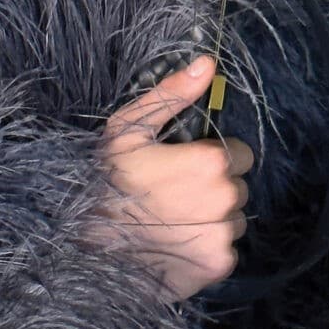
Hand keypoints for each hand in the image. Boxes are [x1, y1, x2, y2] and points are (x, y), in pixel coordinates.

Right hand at [86, 56, 253, 302]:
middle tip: (176, 193)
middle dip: (214, 188)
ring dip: (213, 219)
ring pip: (233, 220)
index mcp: (211, 162)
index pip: (241, 154)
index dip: (214, 158)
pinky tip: (176, 243)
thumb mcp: (129, 130)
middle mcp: (226, 199)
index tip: (187, 166)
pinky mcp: (218, 265)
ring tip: (174, 220)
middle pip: (237, 188)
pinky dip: (206, 247)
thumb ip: (173, 95)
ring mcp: (223, 236)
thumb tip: (207, 63)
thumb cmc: (106, 181)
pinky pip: (224, 249)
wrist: (87, 247)